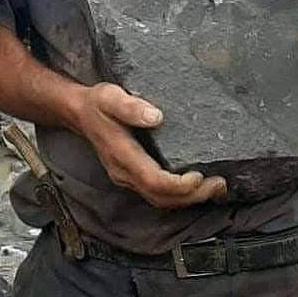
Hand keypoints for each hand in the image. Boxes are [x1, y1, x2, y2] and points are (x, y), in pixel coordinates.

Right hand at [70, 82, 226, 209]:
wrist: (79, 113)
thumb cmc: (97, 103)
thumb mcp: (110, 96)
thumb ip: (131, 106)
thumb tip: (156, 116)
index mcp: (121, 154)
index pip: (153, 181)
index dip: (179, 185)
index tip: (200, 175)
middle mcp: (123, 172)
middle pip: (160, 197)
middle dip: (192, 196)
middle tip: (218, 184)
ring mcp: (126, 178)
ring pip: (159, 200)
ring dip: (188, 199)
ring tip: (213, 187)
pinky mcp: (131, 177)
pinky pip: (156, 194)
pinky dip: (178, 195)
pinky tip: (195, 186)